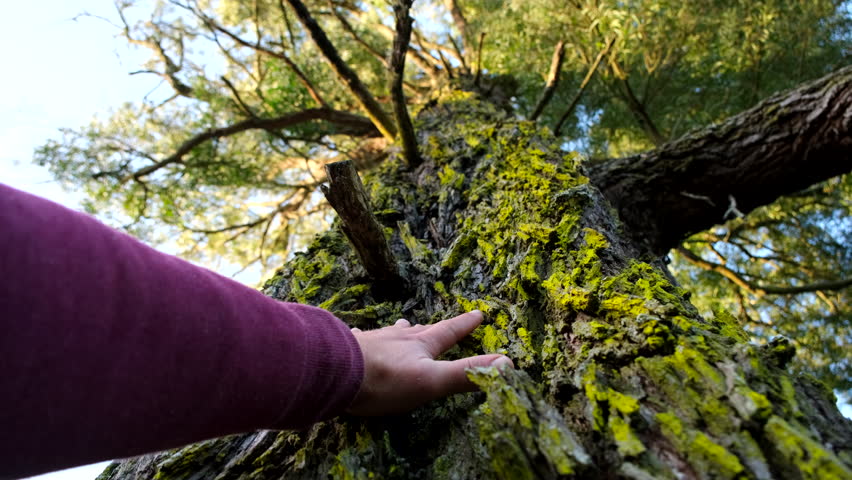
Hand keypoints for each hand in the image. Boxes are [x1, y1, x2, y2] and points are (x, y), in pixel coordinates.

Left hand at [346, 310, 513, 415]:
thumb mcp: (432, 381)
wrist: (334, 372)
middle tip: (438, 323)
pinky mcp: (349, 349)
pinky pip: (362, 340)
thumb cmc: (386, 380)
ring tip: (403, 326)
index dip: (464, 325)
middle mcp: (397, 338)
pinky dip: (368, 339)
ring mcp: (372, 342)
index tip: (478, 313)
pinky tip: (360, 337)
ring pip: (391, 333)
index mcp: (420, 346)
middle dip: (432, 328)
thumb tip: (507, 363)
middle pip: (419, 331)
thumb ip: (467, 373)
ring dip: (401, 332)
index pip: (449, 332)